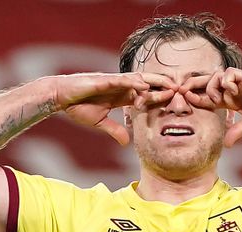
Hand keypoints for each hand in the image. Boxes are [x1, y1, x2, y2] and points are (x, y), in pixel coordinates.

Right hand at [54, 73, 176, 144]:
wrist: (60, 97)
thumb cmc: (77, 107)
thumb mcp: (100, 123)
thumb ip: (114, 130)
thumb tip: (126, 143)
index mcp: (121, 95)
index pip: (145, 95)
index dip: (159, 98)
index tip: (174, 102)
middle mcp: (120, 86)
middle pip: (147, 85)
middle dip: (163, 87)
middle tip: (181, 91)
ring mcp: (113, 81)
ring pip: (139, 80)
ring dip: (155, 82)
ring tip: (171, 85)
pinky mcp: (103, 79)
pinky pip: (121, 80)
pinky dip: (134, 82)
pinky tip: (145, 85)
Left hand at [182, 68, 241, 146]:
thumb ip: (237, 132)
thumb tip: (226, 146)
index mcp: (230, 100)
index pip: (207, 98)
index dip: (195, 99)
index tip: (184, 101)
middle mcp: (231, 90)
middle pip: (206, 83)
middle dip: (193, 86)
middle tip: (183, 92)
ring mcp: (238, 82)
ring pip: (215, 77)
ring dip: (212, 87)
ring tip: (218, 99)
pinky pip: (228, 74)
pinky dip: (226, 82)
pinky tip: (232, 92)